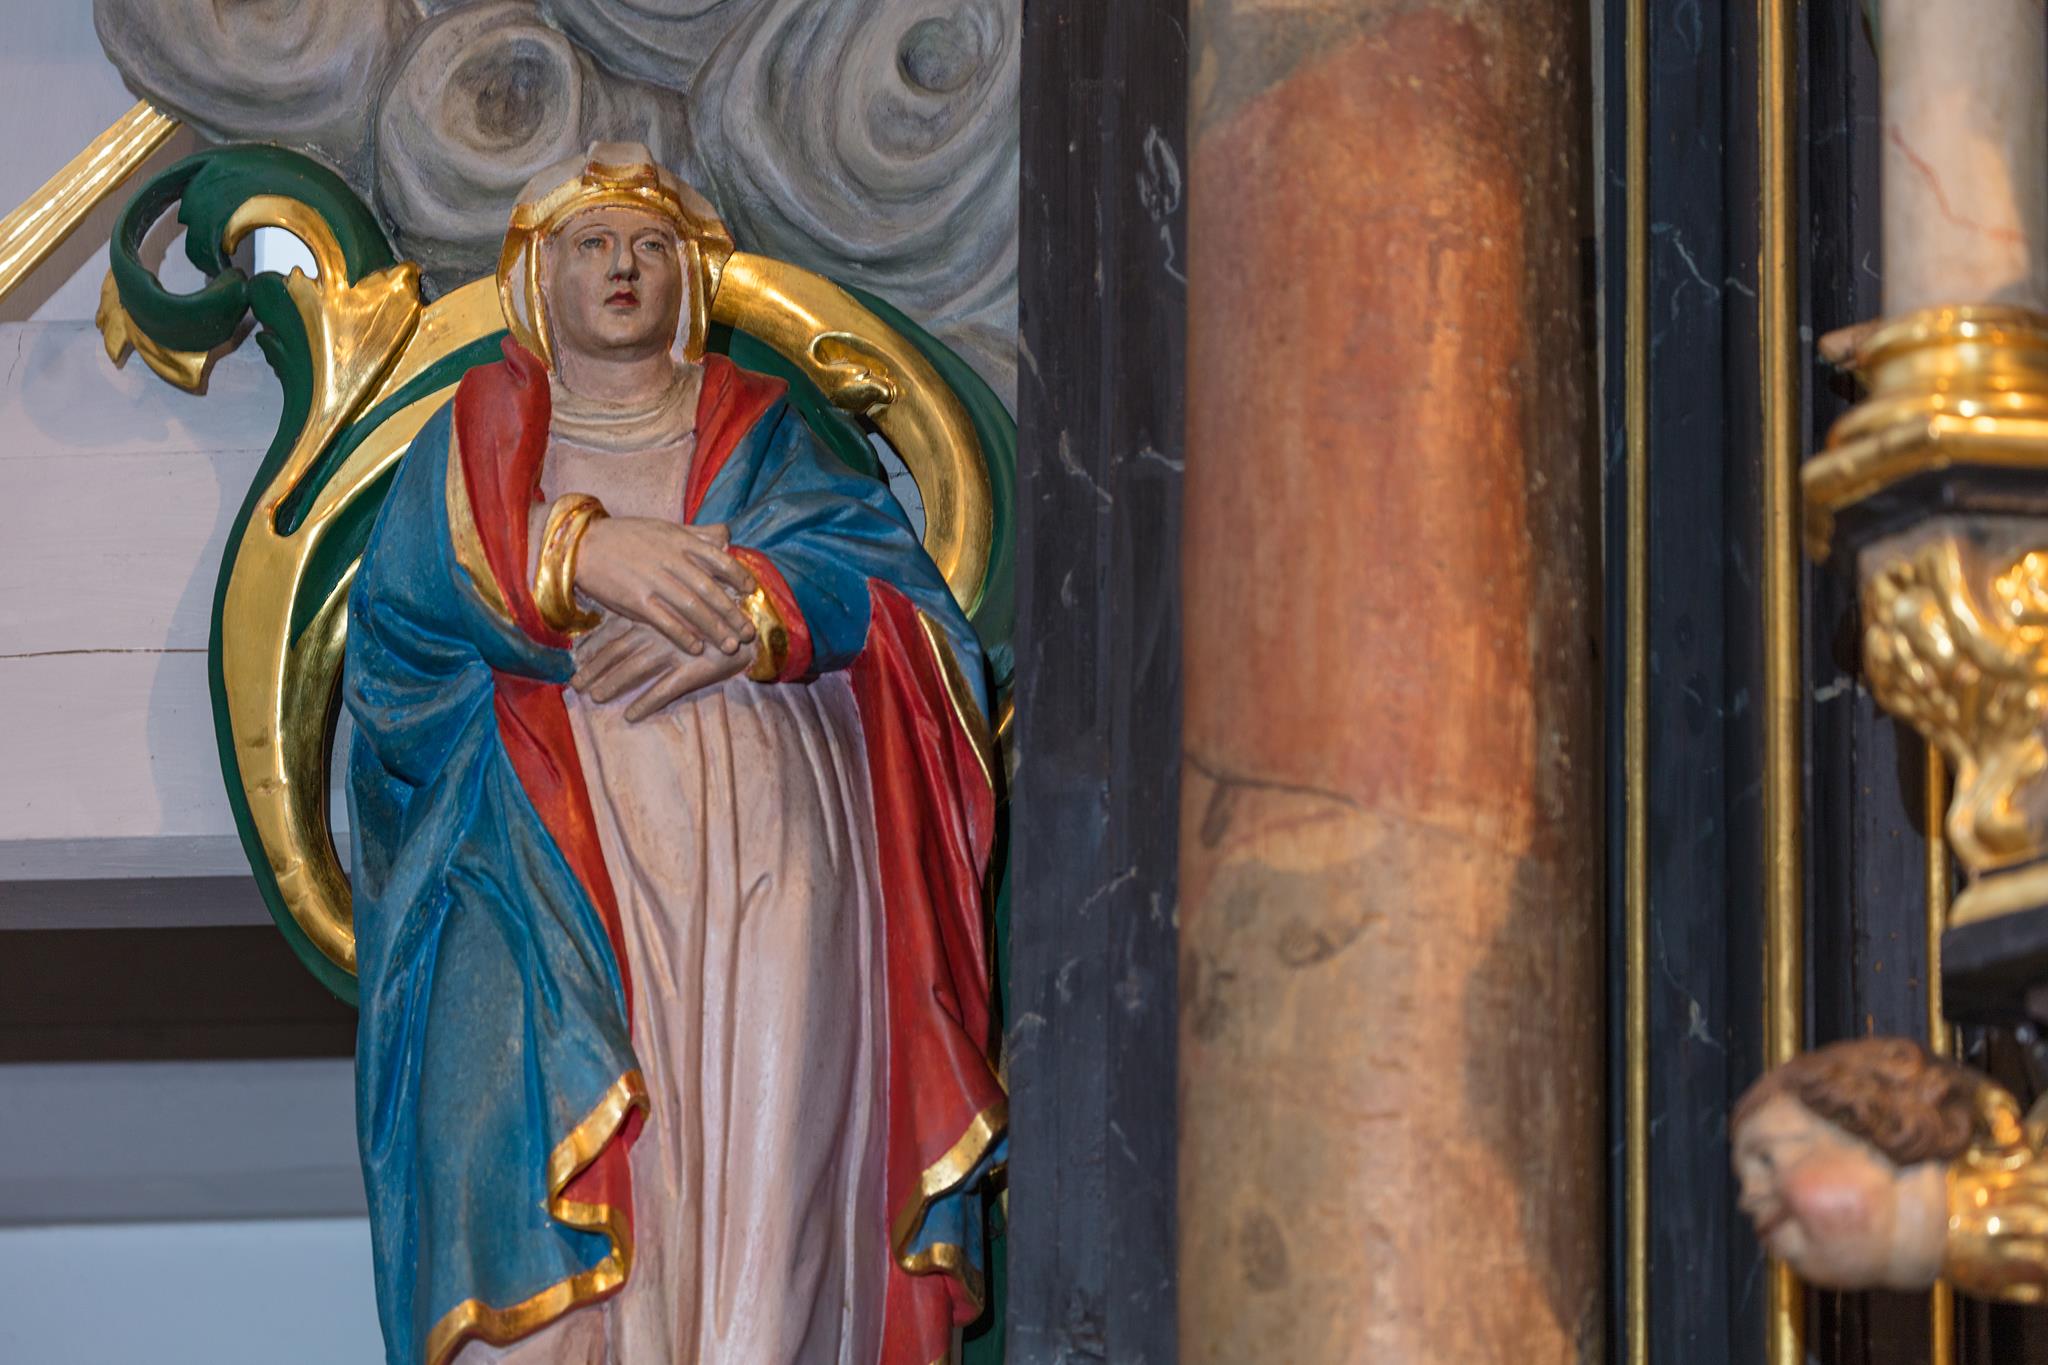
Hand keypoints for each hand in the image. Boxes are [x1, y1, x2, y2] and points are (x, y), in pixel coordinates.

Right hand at [572, 518, 757, 654]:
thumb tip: (727, 536)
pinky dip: (682, 635)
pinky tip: (697, 648)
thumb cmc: (627, 537)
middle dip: (732, 613)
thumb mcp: (664, 528)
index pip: (719, 560)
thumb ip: (697, 534)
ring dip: (714, 628)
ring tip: (730, 646)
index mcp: (679, 542)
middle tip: (748, 632)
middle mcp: (670, 561)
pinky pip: (664, 621)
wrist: (582, 545)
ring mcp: (653, 581)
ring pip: (692, 608)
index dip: (739, 577)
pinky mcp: (635, 600)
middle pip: (710, 590)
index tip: (751, 592)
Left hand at [572, 617, 756, 720]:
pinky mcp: (695, 670)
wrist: (759, 619)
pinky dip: (648, 702)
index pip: (617, 631)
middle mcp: (661, 633)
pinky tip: (632, 715)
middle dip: (595, 669)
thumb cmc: (724, 605)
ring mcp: (677, 652)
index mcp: (658, 614)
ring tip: (595, 698)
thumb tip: (647, 601)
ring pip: (635, 670)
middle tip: (575, 686)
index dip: (595, 647)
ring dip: (613, 684)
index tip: (576, 660)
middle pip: (619, 652)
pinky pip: (666, 689)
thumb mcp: (692, 595)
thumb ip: (668, 599)